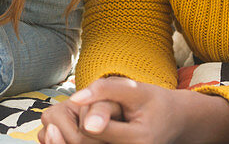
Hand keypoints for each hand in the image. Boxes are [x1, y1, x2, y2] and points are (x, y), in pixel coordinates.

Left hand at [50, 77, 228, 143]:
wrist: (176, 124)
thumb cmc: (154, 101)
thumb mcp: (135, 89)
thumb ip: (107, 93)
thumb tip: (79, 108)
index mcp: (140, 141)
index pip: (95, 131)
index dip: (77, 116)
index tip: (64, 107)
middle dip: (65, 131)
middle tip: (51, 115)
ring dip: (63, 139)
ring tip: (54, 122)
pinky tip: (60, 130)